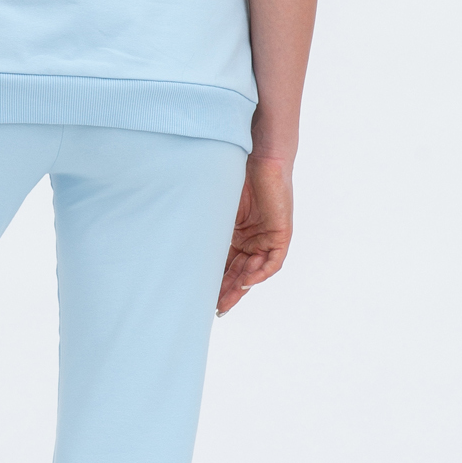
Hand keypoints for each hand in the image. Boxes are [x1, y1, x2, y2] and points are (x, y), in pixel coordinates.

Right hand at [217, 155, 293, 314]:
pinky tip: (245, 282)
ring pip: (254, 270)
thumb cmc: (234, 173)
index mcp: (237, 232)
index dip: (216, 281)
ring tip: (225, 301)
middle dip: (227, 291)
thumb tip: (180, 249)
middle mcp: (253, 237)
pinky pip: (272, 262)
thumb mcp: (216, 208)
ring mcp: (267, 236)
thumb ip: (209, 229)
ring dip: (241, 286)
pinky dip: (259, 273)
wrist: (257, 153)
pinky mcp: (281, 233)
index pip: (226, 263)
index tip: (203, 298)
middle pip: (239, 271)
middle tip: (215, 308)